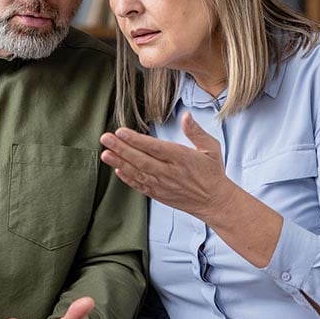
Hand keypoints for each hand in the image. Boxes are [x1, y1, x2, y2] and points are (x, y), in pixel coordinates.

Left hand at [99, 112, 237, 221]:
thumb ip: (196, 132)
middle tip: (105, 138)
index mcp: (182, 158)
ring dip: (120, 162)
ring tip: (105, 154)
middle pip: (141, 160)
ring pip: (138, 173)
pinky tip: (117, 169)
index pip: (155, 148)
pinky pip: (140, 186)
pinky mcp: (159, 194)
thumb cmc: (212, 173)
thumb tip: (186, 116)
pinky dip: (128, 179)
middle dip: (121, 148)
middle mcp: (170, 172)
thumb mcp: (210, 148)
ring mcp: (163, 185)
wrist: (214, 201)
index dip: (137, 140)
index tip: (121, 132)